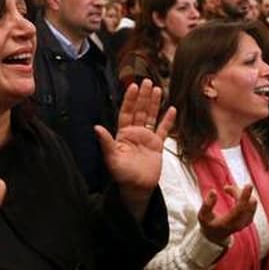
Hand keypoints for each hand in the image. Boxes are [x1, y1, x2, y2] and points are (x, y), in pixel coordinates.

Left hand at [95, 79, 176, 215]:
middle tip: (147, 81)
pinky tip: (172, 109)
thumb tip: (96, 128)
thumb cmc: (122, 174)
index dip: (130, 99)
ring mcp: (146, 138)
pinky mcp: (157, 145)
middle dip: (143, 96)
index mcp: (123, 134)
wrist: (137, 188)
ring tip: (158, 89)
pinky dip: (168, 120)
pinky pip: (163, 130)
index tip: (133, 86)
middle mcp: (135, 133)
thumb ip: (106, 142)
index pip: (126, 112)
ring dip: (154, 104)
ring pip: (151, 116)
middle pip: (140, 110)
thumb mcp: (112, 158)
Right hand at [197, 185, 256, 245]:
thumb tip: (213, 191)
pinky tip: (234, 195)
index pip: (239, 210)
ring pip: (251, 201)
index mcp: (228, 223)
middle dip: (237, 192)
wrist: (216, 235)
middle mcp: (240, 224)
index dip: (244, 197)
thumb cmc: (209, 224)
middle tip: (226, 188)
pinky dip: (244, 196)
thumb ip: (206, 205)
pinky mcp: (250, 218)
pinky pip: (252, 203)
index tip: (248, 185)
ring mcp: (247, 222)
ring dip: (241, 193)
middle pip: (246, 203)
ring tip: (228, 191)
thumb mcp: (203, 216)